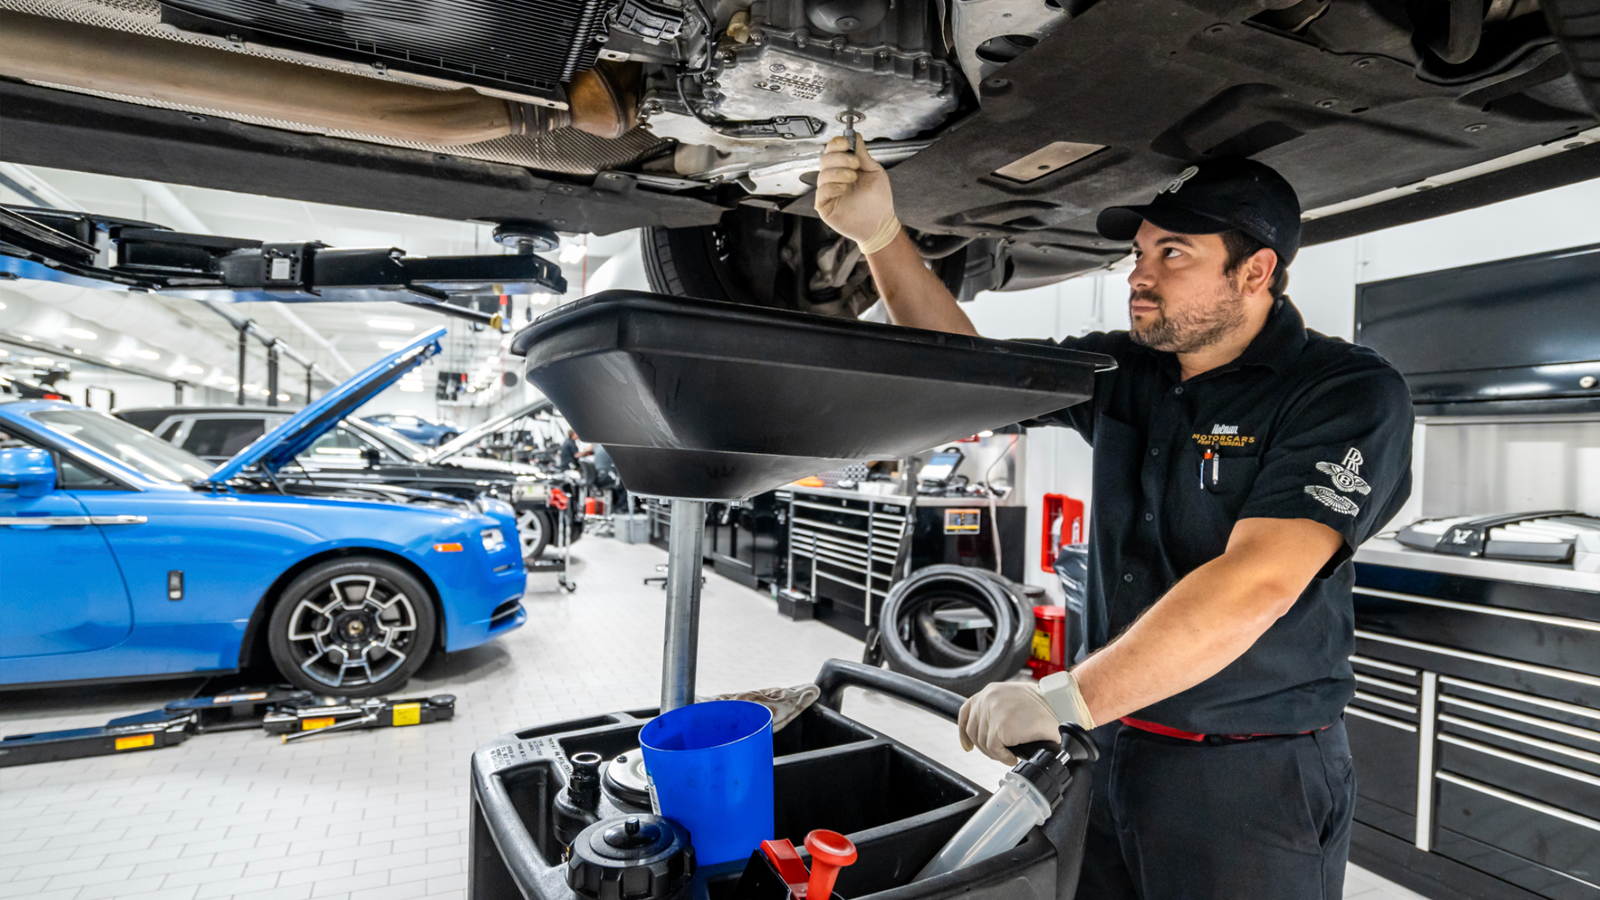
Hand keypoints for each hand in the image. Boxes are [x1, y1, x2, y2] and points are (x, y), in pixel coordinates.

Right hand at [814, 136, 900, 253]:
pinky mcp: (825, 206)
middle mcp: (834, 178)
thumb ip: (863, 155)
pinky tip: (844, 189)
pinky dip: (832, 187)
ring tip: (853, 178)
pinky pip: (821, 192)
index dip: (836, 144)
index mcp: (844, 167)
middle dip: (840, 158)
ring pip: (823, 175)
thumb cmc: (878, 199)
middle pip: (825, 159)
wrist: (881, 222)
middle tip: (855, 164)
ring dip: (839, 173)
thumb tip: (855, 137)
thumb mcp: (874, 171)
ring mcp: (828, 192)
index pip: (832, 150)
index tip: (846, 143)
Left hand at [958, 681, 1061, 765]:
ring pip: (982, 742)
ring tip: (1008, 754)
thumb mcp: (1014, 698)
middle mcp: (987, 699)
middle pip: (973, 730)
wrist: (1059, 707)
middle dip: (984, 746)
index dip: (964, 731)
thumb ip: (998, 707)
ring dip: (995, 753)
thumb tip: (988, 726)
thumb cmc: (1042, 706)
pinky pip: (994, 750)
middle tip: (999, 753)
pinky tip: (1012, 757)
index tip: (967, 745)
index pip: (967, 711)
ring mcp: (993, 712)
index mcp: (991, 691)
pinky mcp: (1000, 726)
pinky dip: (1002, 757)